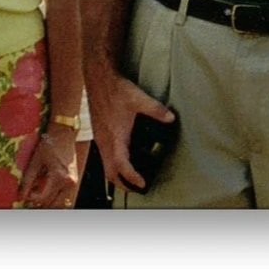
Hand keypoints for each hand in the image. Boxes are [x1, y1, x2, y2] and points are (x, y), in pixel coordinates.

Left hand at [19, 122, 78, 207]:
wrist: (64, 134)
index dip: (31, 198)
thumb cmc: (49, 144)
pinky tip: (43, 189)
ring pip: (59, 202)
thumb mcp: (35, 161)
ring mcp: (73, 183)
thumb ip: (28, 180)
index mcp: (59, 177)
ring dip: (47, 201)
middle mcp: (69, 182)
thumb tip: (21, 196)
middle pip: (53, 204)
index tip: (24, 193)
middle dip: (39, 203)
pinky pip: (62, 195)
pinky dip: (53, 196)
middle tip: (28, 196)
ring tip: (35, 193)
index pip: (43, 198)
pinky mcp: (74, 181)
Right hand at [86, 70, 173, 193]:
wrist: (98, 78)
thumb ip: (155, 109)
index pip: (121, 165)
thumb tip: (171, 118)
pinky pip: (105, 157)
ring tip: (133, 181)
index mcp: (114, 136)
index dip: (131, 177)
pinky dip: (114, 166)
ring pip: (106, 166)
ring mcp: (100, 138)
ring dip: (118, 176)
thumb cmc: (115, 88)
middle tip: (140, 189)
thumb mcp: (137, 98)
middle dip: (123, 185)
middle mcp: (105, 141)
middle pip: (110, 173)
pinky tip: (124, 162)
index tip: (143, 184)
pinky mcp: (100, 134)